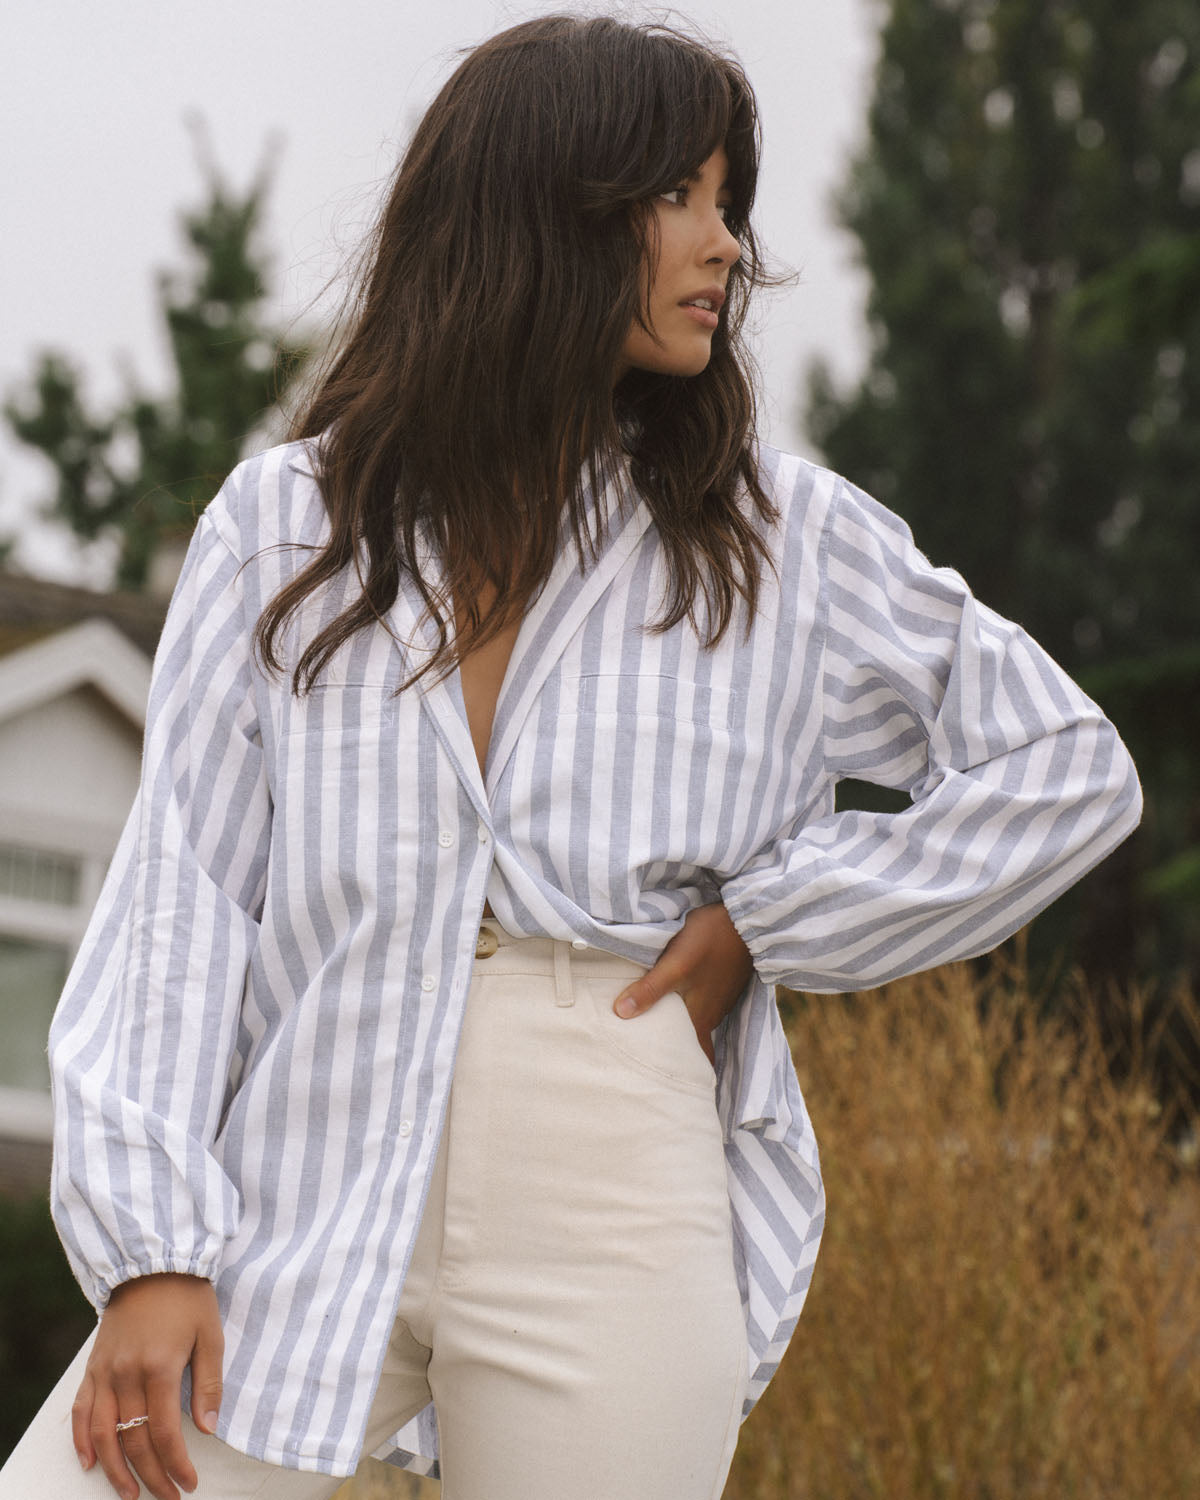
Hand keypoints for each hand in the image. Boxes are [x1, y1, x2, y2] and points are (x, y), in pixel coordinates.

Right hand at [73, 1273, 222, 1499]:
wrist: (153, 1262)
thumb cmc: (188, 1297)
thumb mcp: (211, 1334)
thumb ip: (209, 1383)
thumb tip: (208, 1429)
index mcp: (159, 1368)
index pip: (163, 1433)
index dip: (176, 1465)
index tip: (189, 1484)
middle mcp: (127, 1375)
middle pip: (132, 1441)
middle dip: (150, 1475)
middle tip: (166, 1496)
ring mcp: (105, 1372)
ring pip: (102, 1434)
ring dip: (114, 1469)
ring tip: (129, 1493)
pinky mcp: (93, 1366)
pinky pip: (80, 1410)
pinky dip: (81, 1439)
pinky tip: (89, 1462)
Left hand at [613, 901, 753, 1063]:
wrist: (746, 918)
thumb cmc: (711, 941)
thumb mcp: (677, 964)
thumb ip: (651, 989)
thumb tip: (621, 1013)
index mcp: (700, 1018)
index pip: (692, 1058)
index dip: (682, 1075)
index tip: (663, 1089)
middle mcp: (710, 1014)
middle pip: (689, 1043)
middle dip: (673, 1055)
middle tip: (648, 1067)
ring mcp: (716, 998)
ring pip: (692, 1023)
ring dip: (676, 1032)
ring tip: (650, 1038)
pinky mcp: (717, 982)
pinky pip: (698, 1005)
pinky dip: (685, 1011)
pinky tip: (671, 1006)